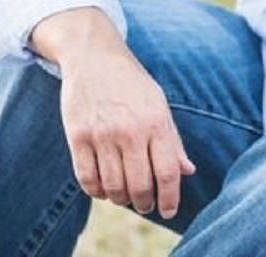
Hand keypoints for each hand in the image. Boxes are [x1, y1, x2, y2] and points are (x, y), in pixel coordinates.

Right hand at [32, 8, 195, 218]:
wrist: (94, 56)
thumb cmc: (132, 83)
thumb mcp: (159, 104)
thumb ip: (172, 140)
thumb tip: (188, 171)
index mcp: (156, 121)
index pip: (168, 171)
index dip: (170, 197)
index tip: (169, 210)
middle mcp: (130, 130)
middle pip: (140, 184)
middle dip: (144, 203)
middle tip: (145, 205)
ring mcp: (102, 134)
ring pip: (113, 186)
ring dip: (121, 199)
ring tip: (126, 197)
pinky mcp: (77, 136)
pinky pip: (86, 178)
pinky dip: (96, 192)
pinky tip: (104, 190)